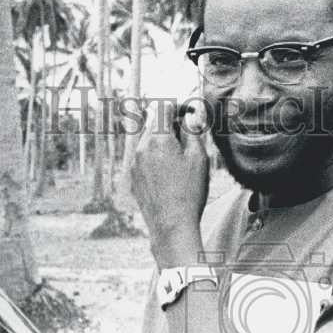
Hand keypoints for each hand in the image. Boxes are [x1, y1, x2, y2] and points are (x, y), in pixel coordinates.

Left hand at [132, 99, 209, 264]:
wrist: (171, 226)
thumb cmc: (189, 193)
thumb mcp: (198, 159)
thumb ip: (192, 132)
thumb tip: (189, 117)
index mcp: (158, 138)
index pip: (163, 108)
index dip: (177, 107)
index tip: (188, 113)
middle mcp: (141, 147)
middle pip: (153, 124)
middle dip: (169, 125)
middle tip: (186, 137)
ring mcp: (134, 164)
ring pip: (147, 142)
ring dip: (161, 143)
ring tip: (178, 160)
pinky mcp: (133, 179)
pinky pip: (143, 160)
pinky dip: (154, 159)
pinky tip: (168, 176)